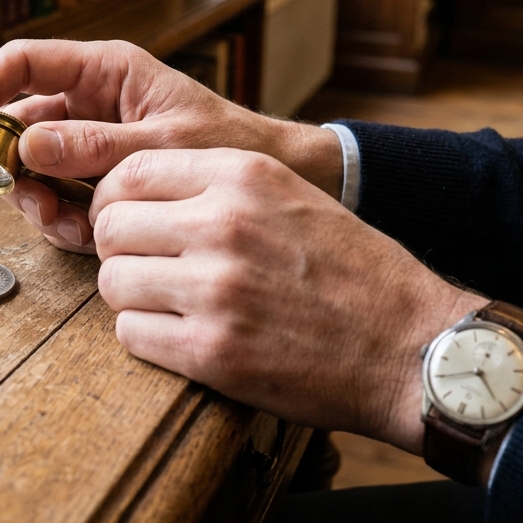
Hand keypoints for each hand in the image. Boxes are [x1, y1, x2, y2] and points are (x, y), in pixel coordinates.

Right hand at [0, 39, 343, 253]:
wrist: (274, 179)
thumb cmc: (229, 144)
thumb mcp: (163, 144)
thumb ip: (96, 146)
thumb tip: (28, 146)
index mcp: (107, 71)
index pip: (23, 63)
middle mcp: (92, 101)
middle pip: (20, 123)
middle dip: (12, 165)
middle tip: (23, 198)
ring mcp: (94, 141)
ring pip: (35, 168)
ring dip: (39, 201)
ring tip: (67, 222)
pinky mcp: (101, 178)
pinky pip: (61, 196)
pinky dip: (63, 219)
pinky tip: (86, 233)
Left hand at [89, 146, 484, 451]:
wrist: (410, 345)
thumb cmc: (350, 270)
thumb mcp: (289, 194)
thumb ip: (217, 182)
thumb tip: (135, 188)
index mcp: (242, 174)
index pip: (129, 171)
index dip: (117, 200)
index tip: (130, 222)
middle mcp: (224, 223)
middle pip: (111, 226)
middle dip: (120, 249)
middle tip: (145, 267)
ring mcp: (216, 289)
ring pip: (113, 281)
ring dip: (131, 295)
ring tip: (167, 303)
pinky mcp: (212, 351)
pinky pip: (130, 334)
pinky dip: (146, 337)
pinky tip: (181, 334)